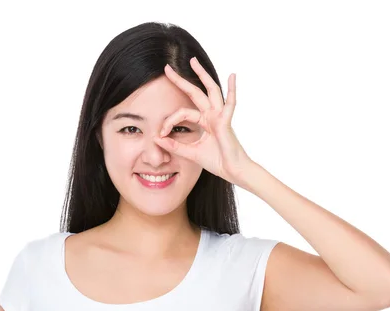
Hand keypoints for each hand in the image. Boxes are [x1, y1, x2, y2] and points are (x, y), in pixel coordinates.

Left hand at [154, 57, 253, 184]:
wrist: (232, 171)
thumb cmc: (217, 162)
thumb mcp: (190, 153)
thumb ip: (174, 146)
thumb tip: (157, 138)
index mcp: (204, 121)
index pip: (182, 113)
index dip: (168, 122)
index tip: (160, 134)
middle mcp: (212, 115)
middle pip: (195, 92)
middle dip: (180, 80)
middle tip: (167, 68)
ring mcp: (220, 116)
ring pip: (210, 90)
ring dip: (202, 75)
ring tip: (193, 61)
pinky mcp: (226, 121)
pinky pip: (230, 103)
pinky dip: (232, 89)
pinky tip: (232, 75)